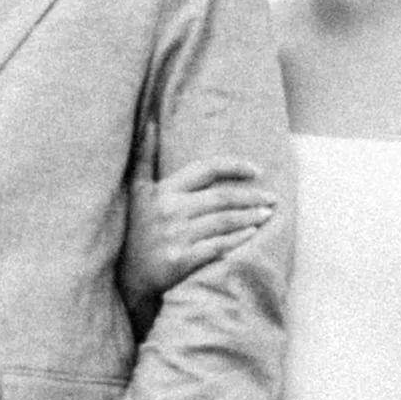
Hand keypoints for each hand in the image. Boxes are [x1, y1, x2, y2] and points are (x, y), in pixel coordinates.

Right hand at [121, 153, 274, 300]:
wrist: (128, 277)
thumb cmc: (138, 230)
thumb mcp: (137, 192)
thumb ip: (144, 157)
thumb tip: (149, 122)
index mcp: (164, 191)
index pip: (206, 169)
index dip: (234, 166)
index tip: (256, 170)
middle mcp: (170, 211)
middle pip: (221, 198)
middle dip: (251, 197)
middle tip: (271, 199)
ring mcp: (175, 236)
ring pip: (223, 221)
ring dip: (250, 217)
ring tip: (267, 215)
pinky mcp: (180, 260)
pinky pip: (217, 246)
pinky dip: (237, 239)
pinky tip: (252, 234)